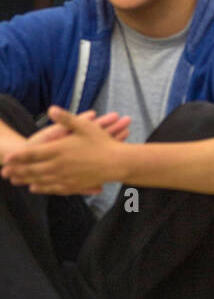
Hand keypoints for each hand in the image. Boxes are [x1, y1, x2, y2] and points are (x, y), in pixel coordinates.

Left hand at [2, 106, 124, 195]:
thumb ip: (66, 118)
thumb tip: (51, 109)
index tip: (6, 158)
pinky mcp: (71, 186)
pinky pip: (51, 188)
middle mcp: (59, 165)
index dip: (18, 156)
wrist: (117, 163)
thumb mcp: (85, 126)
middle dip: (17, 171)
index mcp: (60, 150)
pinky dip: (40, 188)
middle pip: (32, 169)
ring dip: (25, 180)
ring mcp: (64, 177)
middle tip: (4, 172)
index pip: (33, 154)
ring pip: (39, 180)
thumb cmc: (102, 142)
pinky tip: (33, 188)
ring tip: (14, 180)